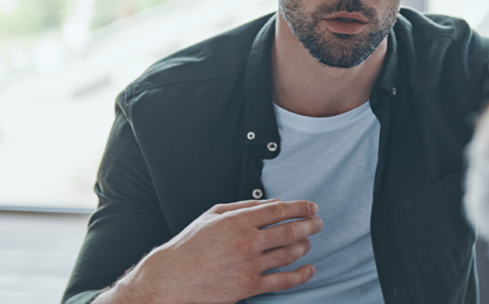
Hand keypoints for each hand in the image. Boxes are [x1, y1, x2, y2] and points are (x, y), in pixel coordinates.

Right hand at [97, 199, 322, 303]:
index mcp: (238, 221)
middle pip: (290, 231)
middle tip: (318, 222)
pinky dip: (301, 275)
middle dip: (309, 225)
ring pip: (289, 254)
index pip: (279, 210)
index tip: (311, 207)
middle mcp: (247, 242)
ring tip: (308, 242)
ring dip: (304, 246)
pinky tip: (309, 270)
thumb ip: (245, 207)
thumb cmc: (190, 246)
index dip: (300, 207)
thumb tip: (273, 203)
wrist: (170, 279)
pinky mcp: (248, 287)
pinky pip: (283, 281)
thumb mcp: (213, 216)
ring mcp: (249, 266)